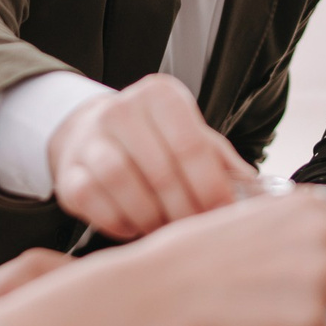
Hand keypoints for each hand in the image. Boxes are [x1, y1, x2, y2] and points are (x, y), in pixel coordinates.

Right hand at [46, 72, 253, 240]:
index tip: (223, 214)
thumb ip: (220, 162)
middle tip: (197, 230)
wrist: (90, 131)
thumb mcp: (189, 135)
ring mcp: (89, 140)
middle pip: (160, 171)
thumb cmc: (152, 139)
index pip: (191, 146)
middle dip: (185, 210)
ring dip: (150, 217)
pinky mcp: (67, 171)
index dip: (211, 187)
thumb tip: (257, 193)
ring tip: (166, 229)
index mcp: (159, 96)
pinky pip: (93, 202)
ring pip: (123, 184)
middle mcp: (120, 110)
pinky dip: (119, 222)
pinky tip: (135, 227)